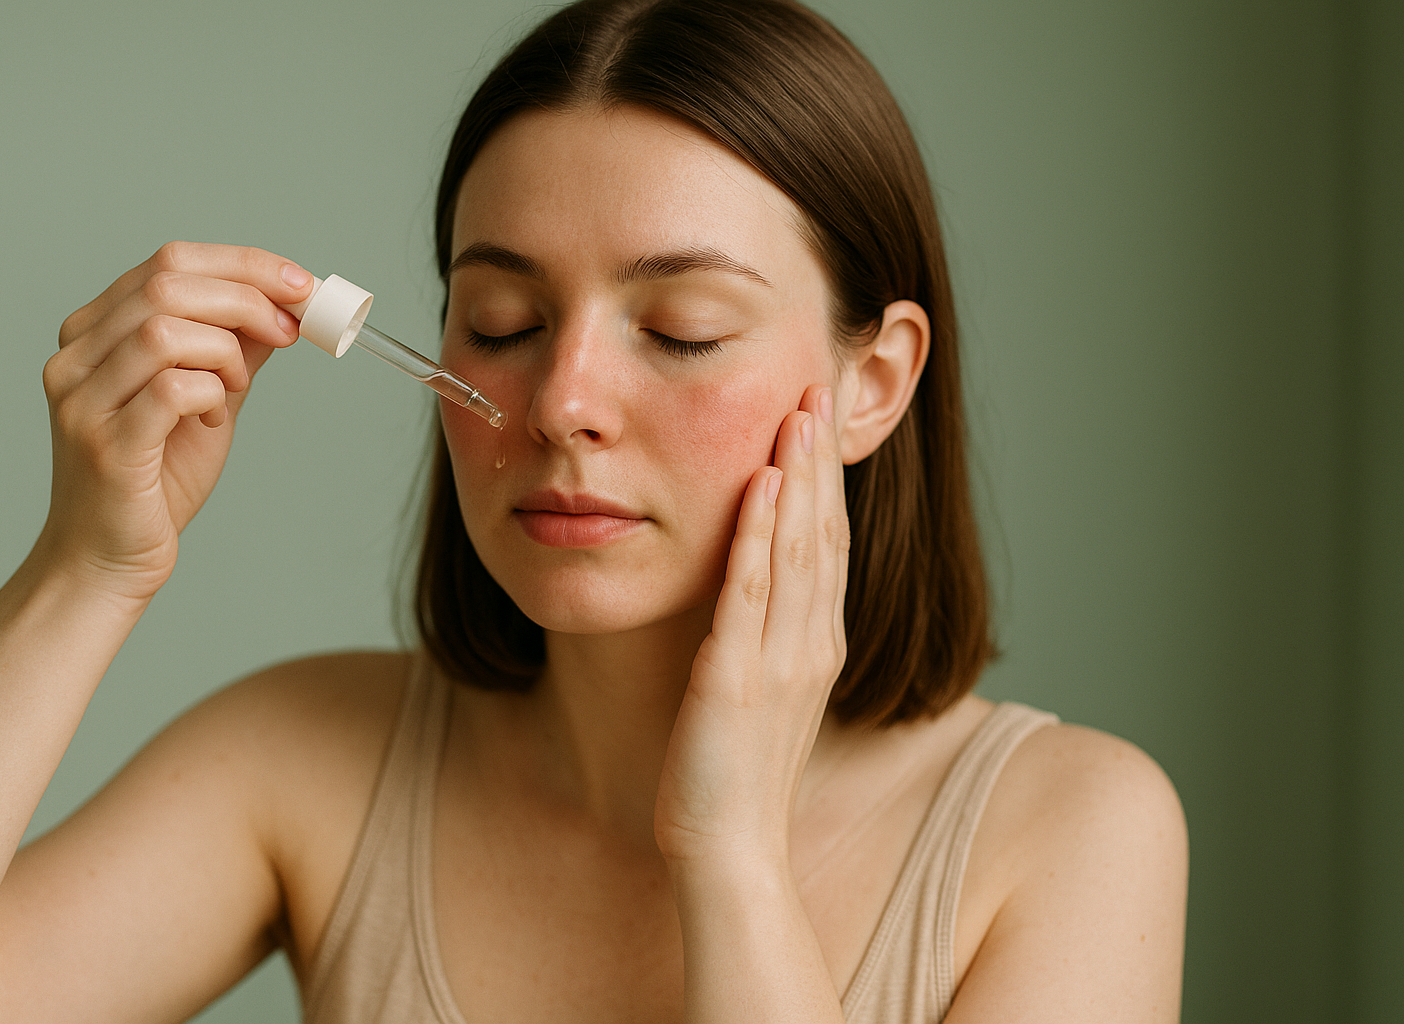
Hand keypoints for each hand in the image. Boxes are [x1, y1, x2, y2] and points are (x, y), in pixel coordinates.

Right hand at [34, 241, 311, 601]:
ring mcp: (83, 400)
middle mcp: (76, 357)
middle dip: (248, 299)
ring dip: (226, 351)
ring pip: (166, 331)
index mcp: (94, 332)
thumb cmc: (155, 480)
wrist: (110, 559)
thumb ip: (234, 349)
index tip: (300, 284)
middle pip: (167, 284)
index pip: (169, 261)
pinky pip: (172, 389)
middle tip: (290, 331)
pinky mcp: (106, 444)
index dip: (245, 264)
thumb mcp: (206, 398)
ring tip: (236, 388)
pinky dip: (212, 394)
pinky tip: (213, 420)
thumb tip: (284, 304)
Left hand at [654, 384, 851, 868]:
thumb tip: (760, 586)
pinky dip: (757, 536)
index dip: (828, 478)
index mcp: (817, 643)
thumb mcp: (767, 691)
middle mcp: (810, 642)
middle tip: (818, 386)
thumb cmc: (736, 771)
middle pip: (823, 532)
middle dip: (820, 459)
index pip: (829, 543)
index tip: (821, 418)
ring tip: (796, 412)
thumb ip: (771, 635)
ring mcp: (780, 658)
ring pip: (796, 550)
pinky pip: (750, 593)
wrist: (731, 844)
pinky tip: (758, 486)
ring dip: (797, 479)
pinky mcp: (737, 676)